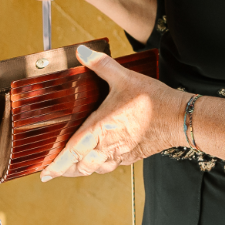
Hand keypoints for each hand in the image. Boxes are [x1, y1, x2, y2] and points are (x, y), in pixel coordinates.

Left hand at [42, 45, 182, 179]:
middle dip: (65, 170)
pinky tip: (98, 161)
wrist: (180, 117)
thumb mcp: (125, 77)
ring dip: (81, 170)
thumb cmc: (152, 99)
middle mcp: (107, 145)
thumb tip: (82, 52)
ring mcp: (121, 153)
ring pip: (95, 169)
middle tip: (53, 171)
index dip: (57, 164)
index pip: (72, 152)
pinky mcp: (132, 156)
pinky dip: (99, 166)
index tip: (44, 173)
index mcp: (100, 128)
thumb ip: (101, 65)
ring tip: (72, 168)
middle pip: (80, 166)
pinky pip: (111, 166)